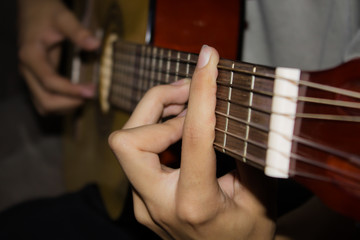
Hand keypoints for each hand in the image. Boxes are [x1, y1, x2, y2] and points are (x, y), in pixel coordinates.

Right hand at [18, 0, 99, 114]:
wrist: (33, 9)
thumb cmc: (47, 12)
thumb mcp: (63, 17)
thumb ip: (78, 31)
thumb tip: (95, 44)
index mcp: (31, 55)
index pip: (49, 82)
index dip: (71, 91)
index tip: (91, 91)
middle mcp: (27, 70)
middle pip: (45, 101)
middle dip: (69, 103)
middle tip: (91, 94)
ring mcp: (30, 77)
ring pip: (43, 105)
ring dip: (65, 107)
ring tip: (85, 97)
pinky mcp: (36, 80)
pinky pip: (45, 101)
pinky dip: (61, 104)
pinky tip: (77, 96)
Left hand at [109, 46, 275, 238]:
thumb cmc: (246, 236)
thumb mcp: (261, 199)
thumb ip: (249, 156)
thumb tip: (237, 111)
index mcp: (196, 205)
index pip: (193, 137)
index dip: (201, 92)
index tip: (207, 61)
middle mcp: (159, 204)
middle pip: (128, 139)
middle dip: (156, 103)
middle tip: (189, 90)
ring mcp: (144, 203)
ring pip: (126, 143)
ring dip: (154, 115)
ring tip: (187, 106)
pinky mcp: (141, 198)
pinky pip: (137, 154)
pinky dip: (157, 132)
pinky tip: (181, 130)